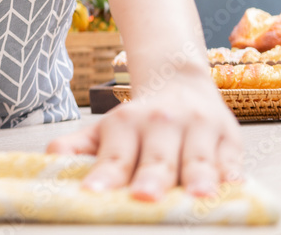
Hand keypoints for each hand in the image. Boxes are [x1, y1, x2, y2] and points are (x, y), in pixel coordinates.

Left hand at [46, 73, 243, 200]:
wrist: (178, 82)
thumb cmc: (138, 121)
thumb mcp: (104, 129)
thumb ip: (77, 147)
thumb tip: (49, 158)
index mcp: (126, 124)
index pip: (114, 156)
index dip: (105, 176)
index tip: (92, 193)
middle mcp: (162, 124)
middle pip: (157, 159)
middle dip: (151, 178)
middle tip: (144, 197)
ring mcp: (198, 130)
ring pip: (198, 160)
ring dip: (198, 178)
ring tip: (197, 196)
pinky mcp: (230, 139)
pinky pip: (231, 161)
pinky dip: (230, 175)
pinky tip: (230, 189)